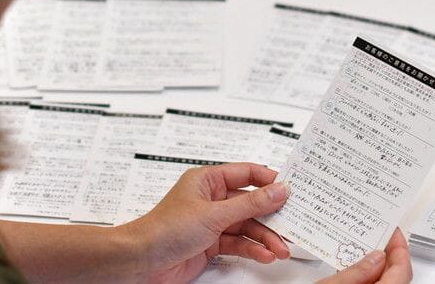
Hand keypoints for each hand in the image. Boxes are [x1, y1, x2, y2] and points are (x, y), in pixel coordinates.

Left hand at [122, 163, 289, 282]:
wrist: (141, 260)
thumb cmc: (165, 229)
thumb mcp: (214, 215)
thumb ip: (250, 204)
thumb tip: (278, 190)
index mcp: (208, 179)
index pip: (247, 173)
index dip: (270, 180)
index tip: (292, 189)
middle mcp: (211, 198)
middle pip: (251, 203)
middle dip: (272, 216)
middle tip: (293, 224)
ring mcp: (212, 221)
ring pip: (247, 225)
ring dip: (265, 237)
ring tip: (281, 248)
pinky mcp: (211, 243)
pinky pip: (238, 242)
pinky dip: (252, 249)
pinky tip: (264, 255)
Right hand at [316, 228, 411, 283]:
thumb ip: (358, 271)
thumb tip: (376, 257)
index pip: (403, 268)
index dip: (399, 246)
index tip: (393, 230)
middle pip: (395, 273)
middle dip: (387, 252)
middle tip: (378, 233)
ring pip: (383, 279)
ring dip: (374, 263)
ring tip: (361, 246)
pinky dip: (365, 274)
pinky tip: (352, 266)